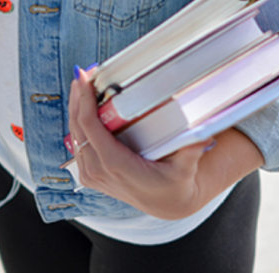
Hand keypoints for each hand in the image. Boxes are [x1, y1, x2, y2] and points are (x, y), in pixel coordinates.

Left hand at [68, 67, 263, 219]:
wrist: (167, 204)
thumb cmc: (175, 183)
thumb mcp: (186, 168)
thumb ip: (191, 150)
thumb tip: (204, 134)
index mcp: (116, 165)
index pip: (90, 128)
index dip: (84, 101)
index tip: (84, 78)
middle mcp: (99, 171)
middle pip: (78, 127)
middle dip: (78, 98)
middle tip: (82, 73)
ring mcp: (92, 175)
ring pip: (74, 135)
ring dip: (75, 108)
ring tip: (82, 83)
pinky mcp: (91, 175)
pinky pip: (78, 145)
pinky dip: (78, 123)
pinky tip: (82, 105)